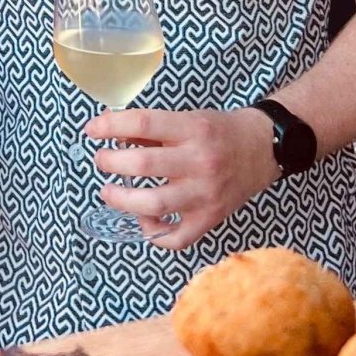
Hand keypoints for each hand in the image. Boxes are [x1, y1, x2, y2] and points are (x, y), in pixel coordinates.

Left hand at [85, 107, 283, 251]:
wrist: (263, 149)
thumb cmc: (219, 131)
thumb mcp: (187, 118)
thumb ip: (149, 128)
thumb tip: (107, 130)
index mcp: (193, 129)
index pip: (143, 122)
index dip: (110, 126)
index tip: (92, 130)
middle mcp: (200, 161)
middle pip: (143, 164)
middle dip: (110, 162)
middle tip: (102, 160)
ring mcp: (206, 193)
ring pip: (154, 203)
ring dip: (121, 199)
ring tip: (109, 191)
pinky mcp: (210, 218)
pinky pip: (176, 238)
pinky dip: (153, 233)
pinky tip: (144, 219)